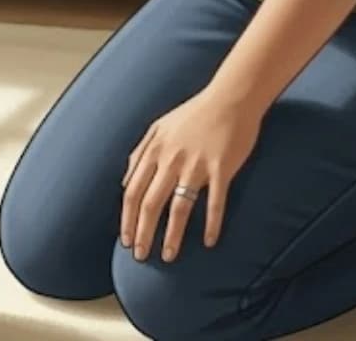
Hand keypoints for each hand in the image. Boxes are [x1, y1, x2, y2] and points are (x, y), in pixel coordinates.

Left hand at [120, 88, 261, 262]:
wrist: (230, 98)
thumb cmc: (194, 114)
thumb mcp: (158, 127)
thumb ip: (140, 153)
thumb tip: (125, 180)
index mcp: (154, 151)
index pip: (133, 191)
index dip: (128, 218)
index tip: (125, 239)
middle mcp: (171, 159)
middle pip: (150, 203)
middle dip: (142, 232)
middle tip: (140, 256)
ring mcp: (196, 164)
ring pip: (179, 207)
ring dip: (172, 235)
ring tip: (168, 256)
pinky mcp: (222, 168)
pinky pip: (215, 201)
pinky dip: (211, 223)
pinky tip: (208, 241)